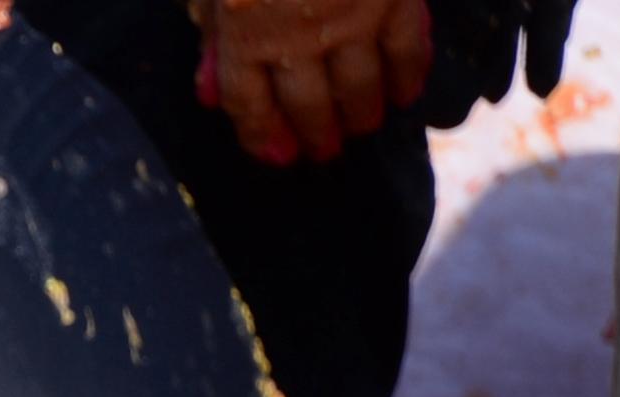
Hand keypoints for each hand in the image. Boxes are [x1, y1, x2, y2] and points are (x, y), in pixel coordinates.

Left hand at [199, 0, 429, 164]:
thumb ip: (214, 35)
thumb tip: (210, 97)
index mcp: (245, 32)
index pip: (249, 104)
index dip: (262, 136)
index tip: (279, 156)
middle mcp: (298, 36)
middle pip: (307, 106)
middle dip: (316, 135)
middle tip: (324, 150)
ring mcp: (352, 18)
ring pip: (358, 87)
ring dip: (361, 115)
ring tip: (362, 127)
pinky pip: (406, 49)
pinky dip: (408, 77)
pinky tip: (406, 95)